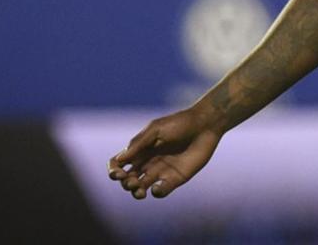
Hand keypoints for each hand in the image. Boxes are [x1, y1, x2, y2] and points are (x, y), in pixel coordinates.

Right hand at [107, 108, 221, 199]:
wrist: (204, 126)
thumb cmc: (179, 123)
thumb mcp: (156, 130)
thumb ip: (138, 144)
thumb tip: (120, 160)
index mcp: (140, 149)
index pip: (118, 164)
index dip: (113, 171)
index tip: (118, 173)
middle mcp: (147, 162)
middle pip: (127, 179)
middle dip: (125, 183)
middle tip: (132, 181)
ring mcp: (161, 171)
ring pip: (140, 189)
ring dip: (136, 192)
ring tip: (140, 190)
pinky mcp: (175, 179)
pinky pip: (160, 191)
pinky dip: (156, 193)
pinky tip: (157, 187)